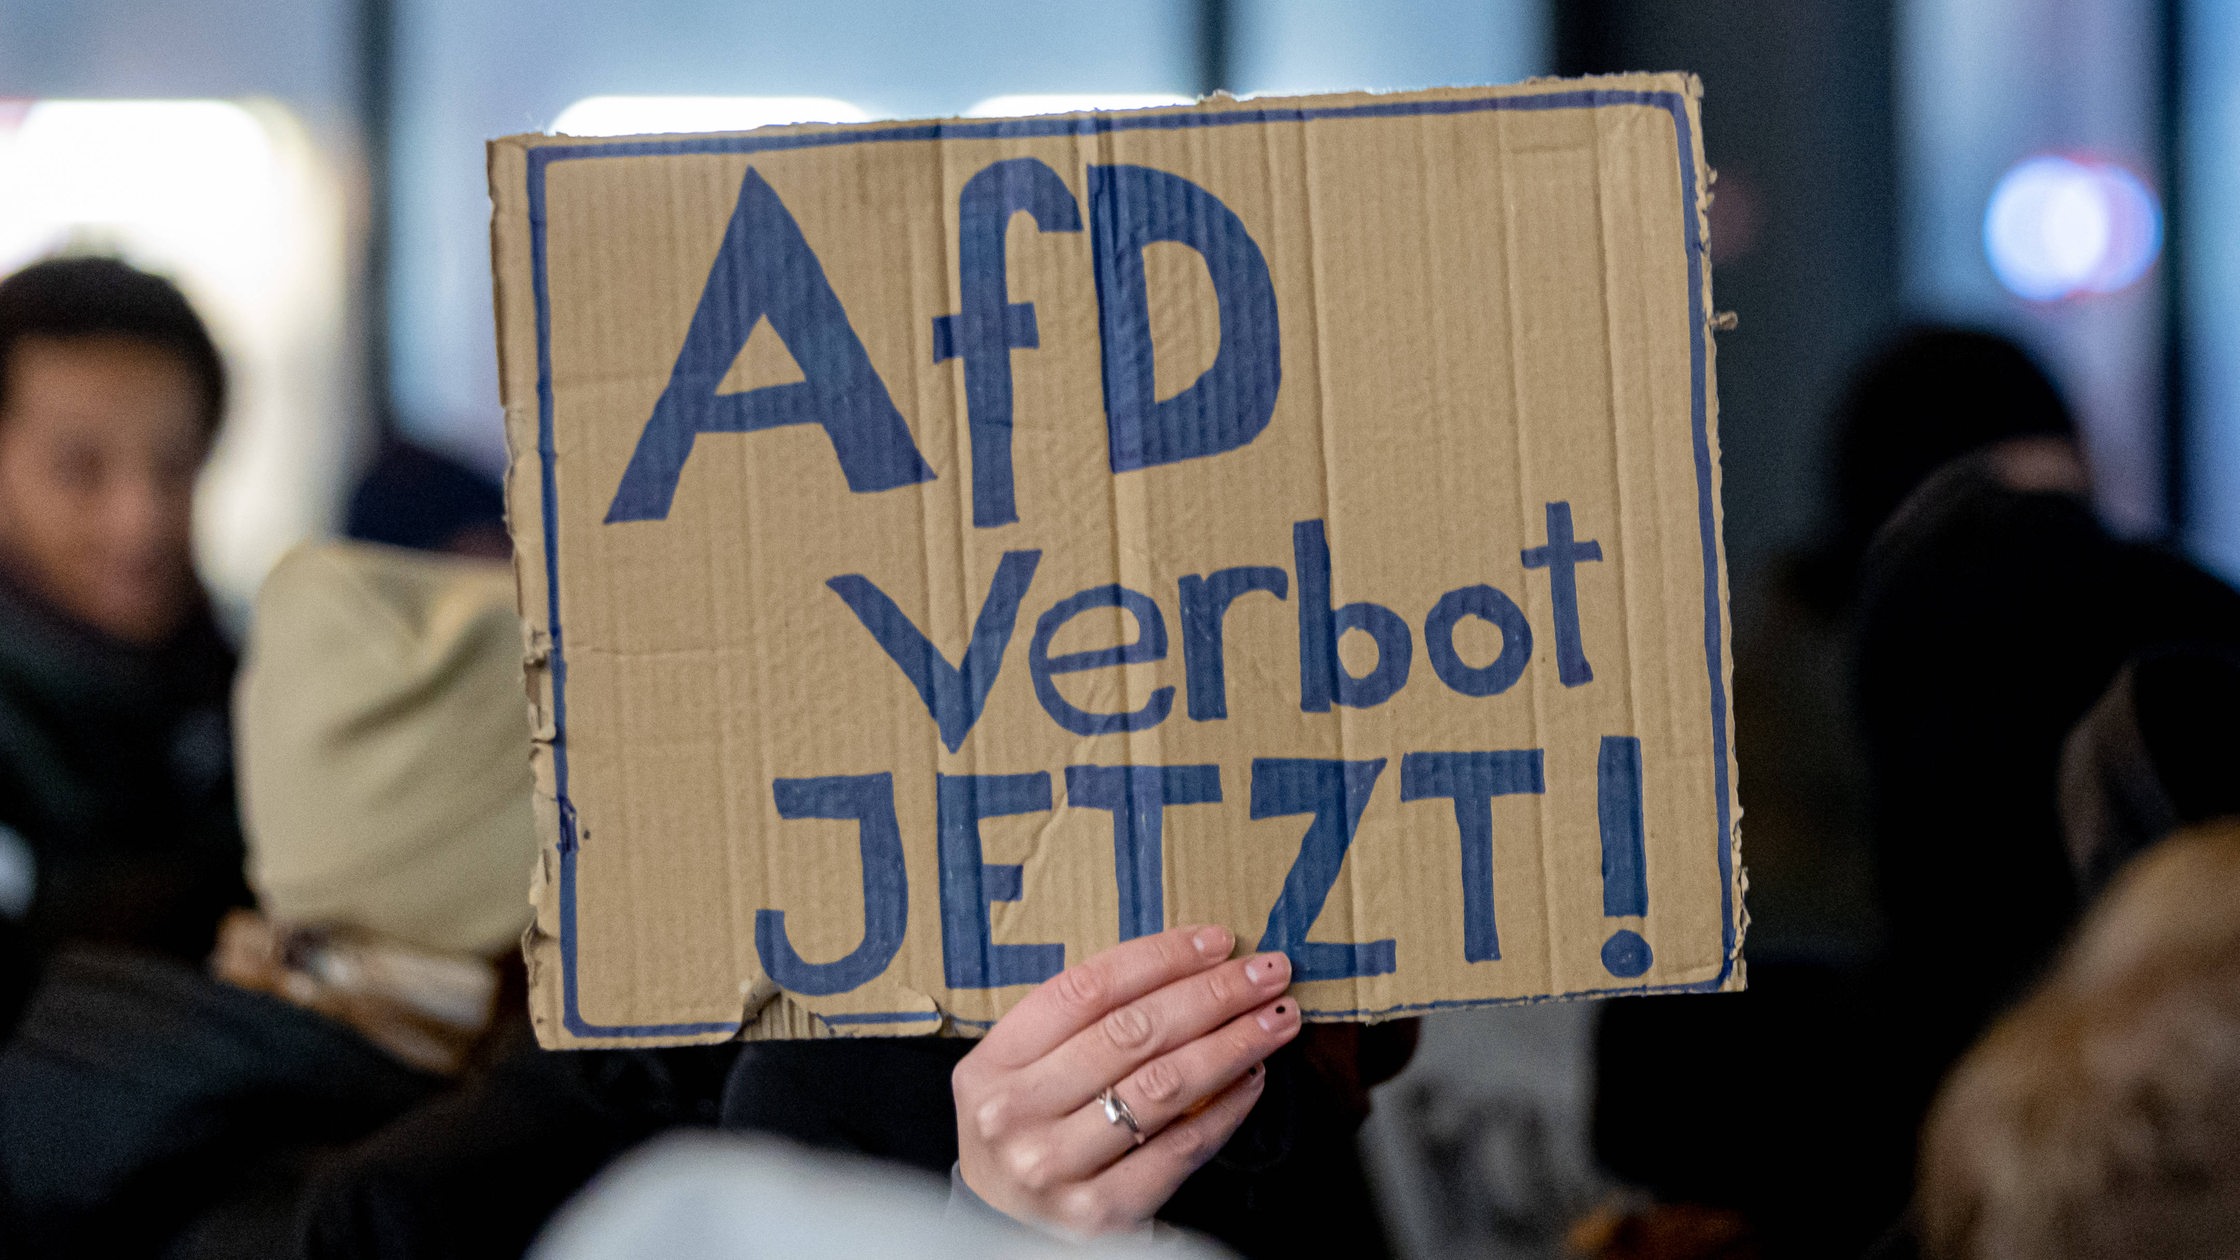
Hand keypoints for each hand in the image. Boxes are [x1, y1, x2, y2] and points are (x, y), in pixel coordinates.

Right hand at [951, 924, 1300, 1234]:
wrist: (997, 1226)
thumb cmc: (1025, 1129)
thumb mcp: (1019, 1070)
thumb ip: (1079, 1024)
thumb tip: (1188, 968)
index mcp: (993, 1062)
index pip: (1087, 989)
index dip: (1160, 957)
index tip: (1216, 941)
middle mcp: (1017, 1112)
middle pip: (1132, 1032)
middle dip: (1213, 994)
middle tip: (1267, 971)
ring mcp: (1056, 1165)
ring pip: (1163, 1085)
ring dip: (1232, 1044)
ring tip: (1275, 1019)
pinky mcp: (1099, 1212)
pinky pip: (1180, 1149)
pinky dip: (1226, 1110)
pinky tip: (1253, 1079)